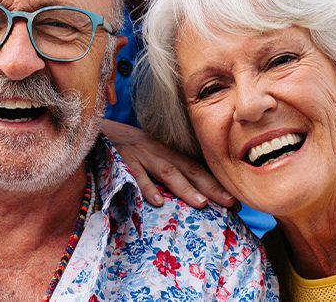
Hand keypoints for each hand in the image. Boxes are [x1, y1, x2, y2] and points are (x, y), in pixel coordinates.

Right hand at [101, 119, 235, 207]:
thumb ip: (168, 168)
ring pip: (167, 172)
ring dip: (185, 188)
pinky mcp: (123, 160)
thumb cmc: (128, 148)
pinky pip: (136, 174)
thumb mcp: (152, 153)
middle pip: (189, 170)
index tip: (235, 200)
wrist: (99, 131)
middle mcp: (160, 152)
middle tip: (230, 203)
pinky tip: (157, 202)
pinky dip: (146, 187)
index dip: (216, 183)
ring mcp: (142, 155)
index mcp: (168, 153)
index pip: (197, 168)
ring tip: (201, 204)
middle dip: (211, 187)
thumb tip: (191, 192)